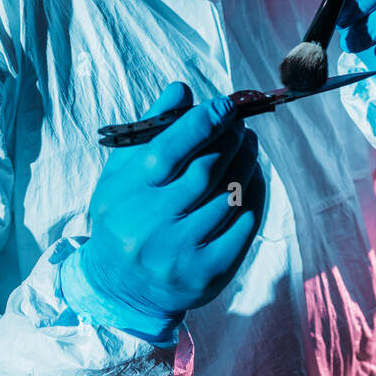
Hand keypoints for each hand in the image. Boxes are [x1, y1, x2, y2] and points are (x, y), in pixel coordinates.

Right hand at [62, 83, 265, 339]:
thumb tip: (181, 89)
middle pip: (206, 172)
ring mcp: (180, 253)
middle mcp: (150, 227)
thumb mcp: (123, 171)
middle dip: (230, 140)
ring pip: (230, 196)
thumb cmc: (125, 214)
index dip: (202, 123)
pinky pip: (244, 224)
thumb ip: (152, 129)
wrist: (122, 286)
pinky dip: (254, 194)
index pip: (169, 151)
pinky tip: (252, 177)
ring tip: (248, 145)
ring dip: (247, 163)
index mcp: (125, 195)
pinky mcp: (208, 273)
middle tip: (241, 124)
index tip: (225, 105)